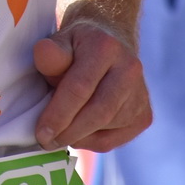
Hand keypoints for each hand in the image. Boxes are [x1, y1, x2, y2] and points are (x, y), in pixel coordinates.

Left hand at [32, 17, 150, 150]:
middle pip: (98, 112)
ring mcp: (141, 94)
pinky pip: (113, 141)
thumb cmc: (77, 47)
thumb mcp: (60, 41)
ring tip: (60, 130)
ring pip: (105, 128)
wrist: (111, 43)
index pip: (80, 87)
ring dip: (77, 136)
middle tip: (45, 141)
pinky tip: (79, 131)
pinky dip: (90, 142)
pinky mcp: (144, 116)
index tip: (41, 133)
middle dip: (68, 132)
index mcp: (106, 47)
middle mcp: (130, 69)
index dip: (58, 114)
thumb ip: (50, 52)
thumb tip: (44, 53)